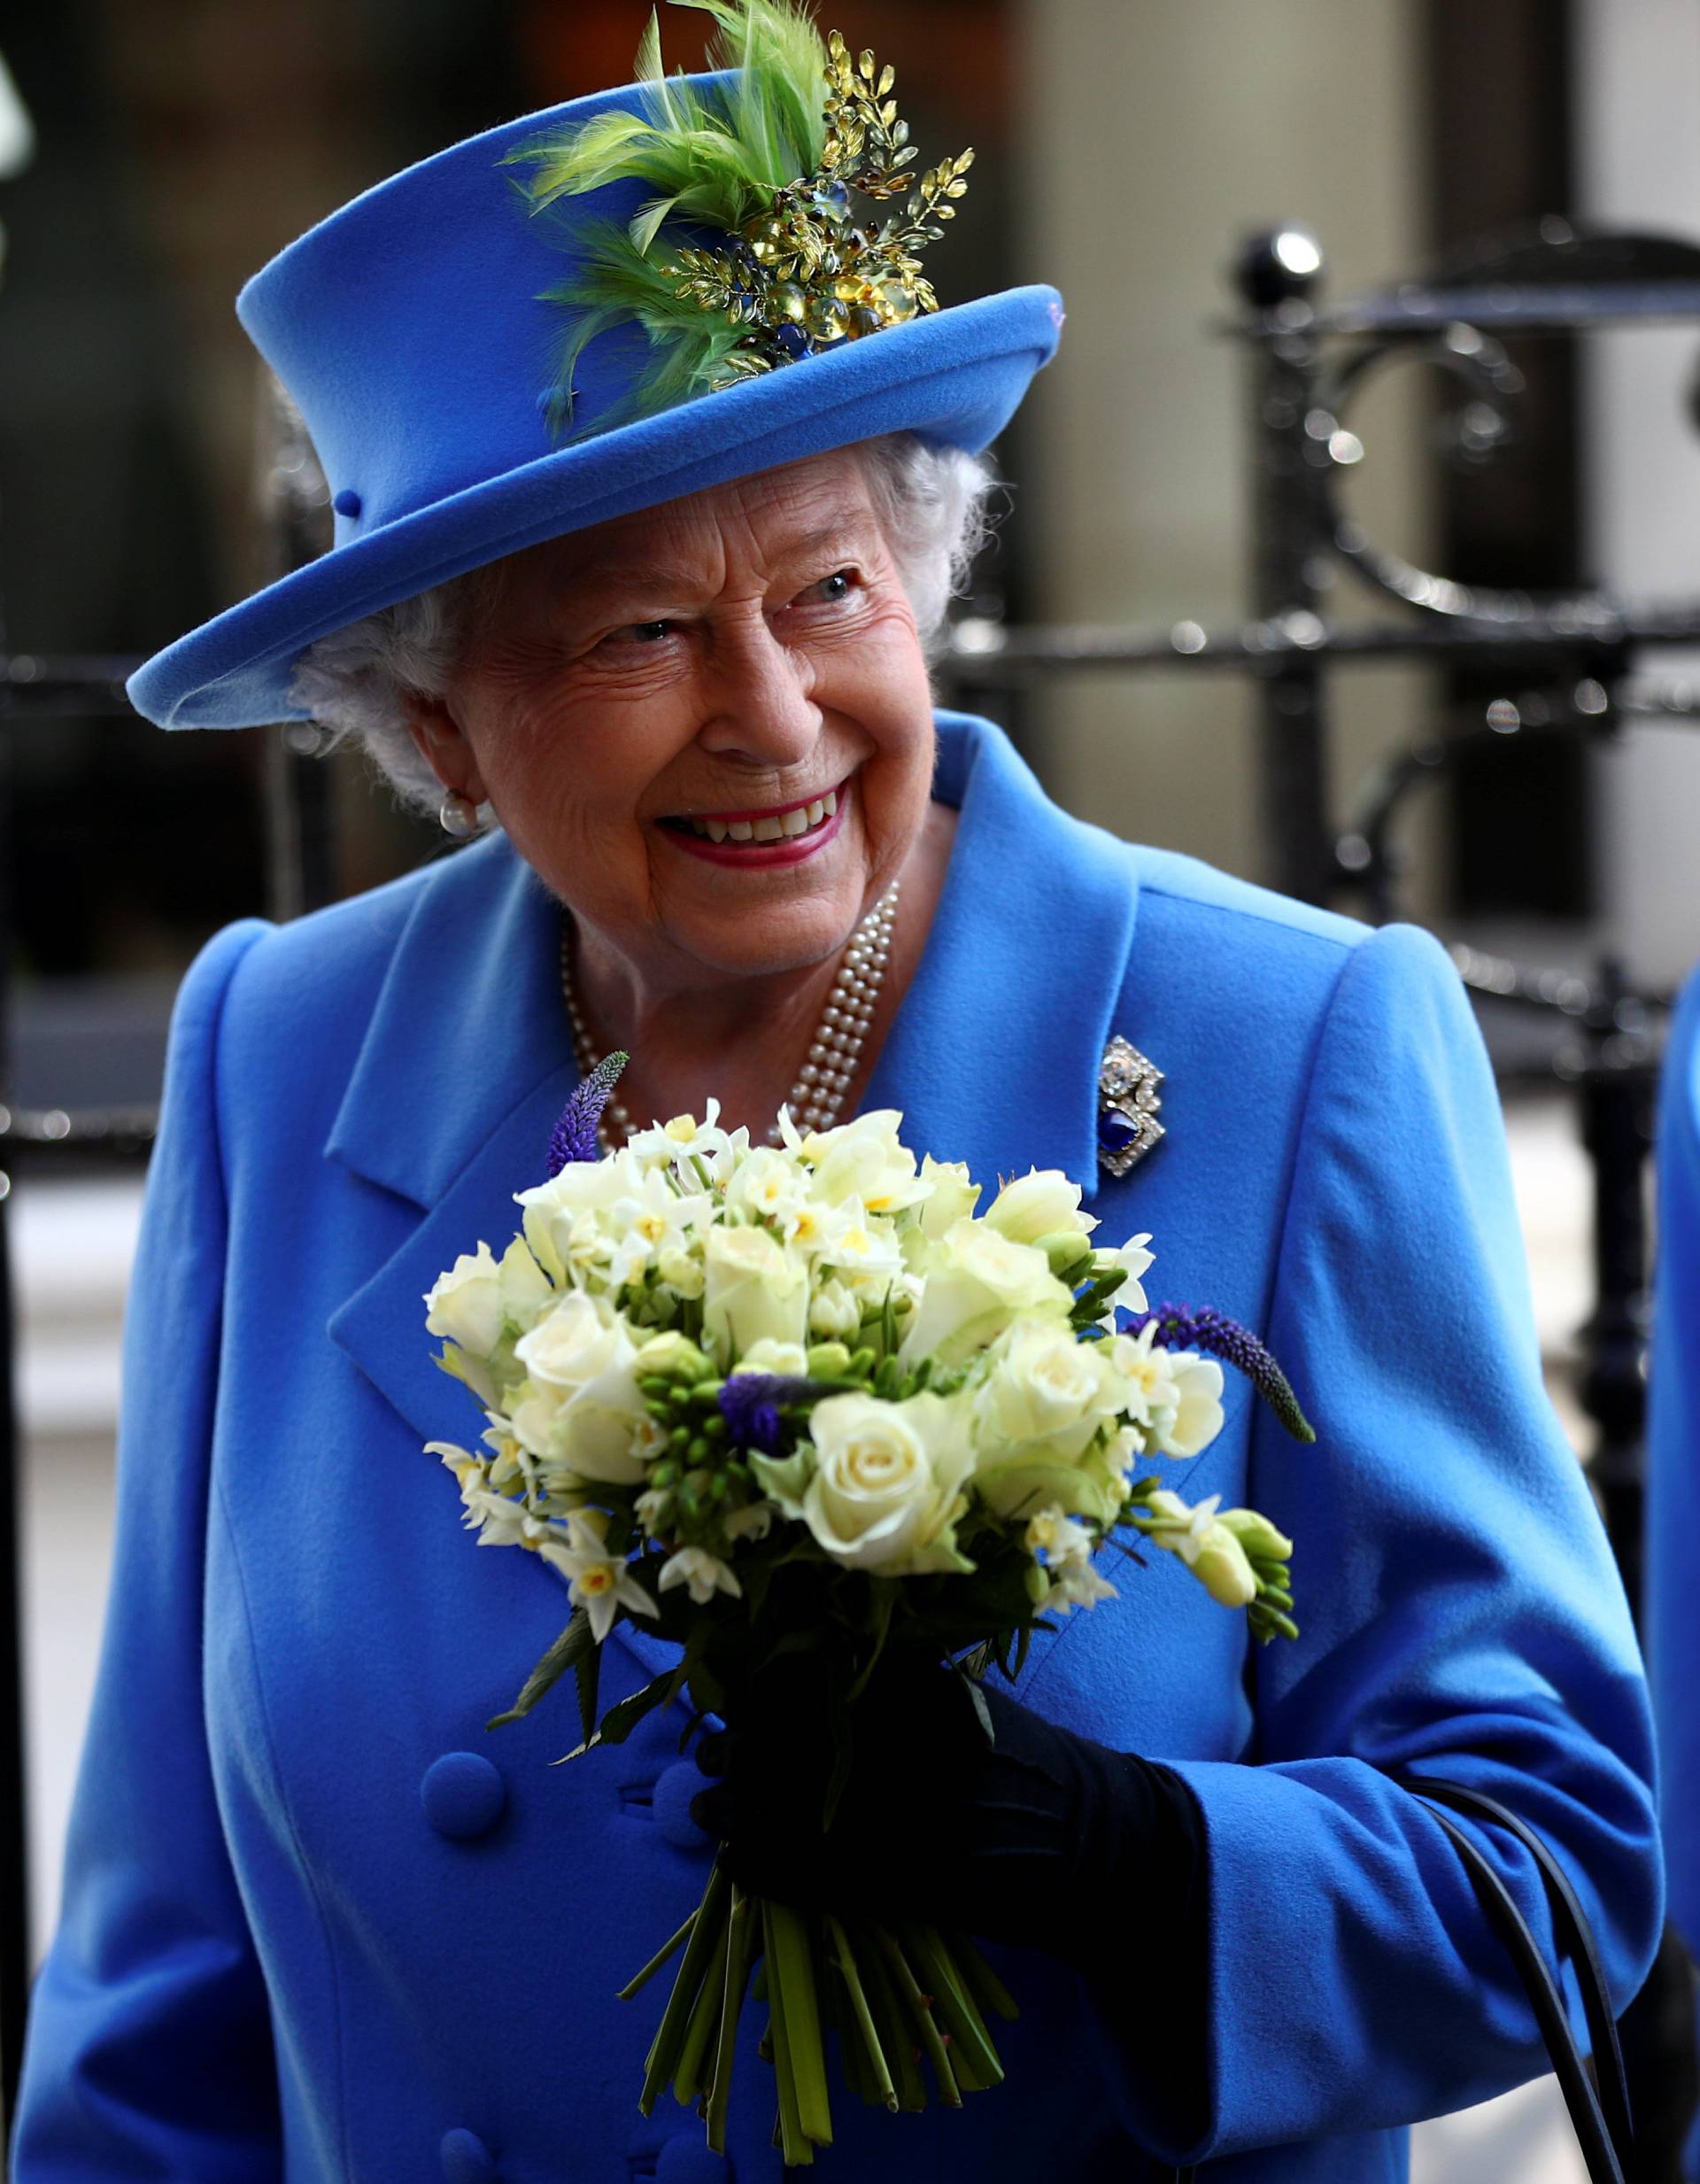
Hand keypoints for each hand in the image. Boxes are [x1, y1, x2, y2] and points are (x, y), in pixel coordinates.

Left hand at [689, 1649, 1191, 1961]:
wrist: (1094, 1840)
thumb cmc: (1023, 1762)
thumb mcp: (959, 1698)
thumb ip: (889, 1684)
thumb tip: (786, 1677)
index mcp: (919, 1690)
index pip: (808, 1683)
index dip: (755, 1696)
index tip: (732, 1704)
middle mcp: (906, 1743)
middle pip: (788, 1745)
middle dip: (734, 1753)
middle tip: (707, 1757)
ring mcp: (904, 1813)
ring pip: (788, 1813)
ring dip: (734, 1813)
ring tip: (707, 1816)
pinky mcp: (908, 1880)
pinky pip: (812, 1876)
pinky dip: (764, 1872)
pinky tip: (736, 1864)